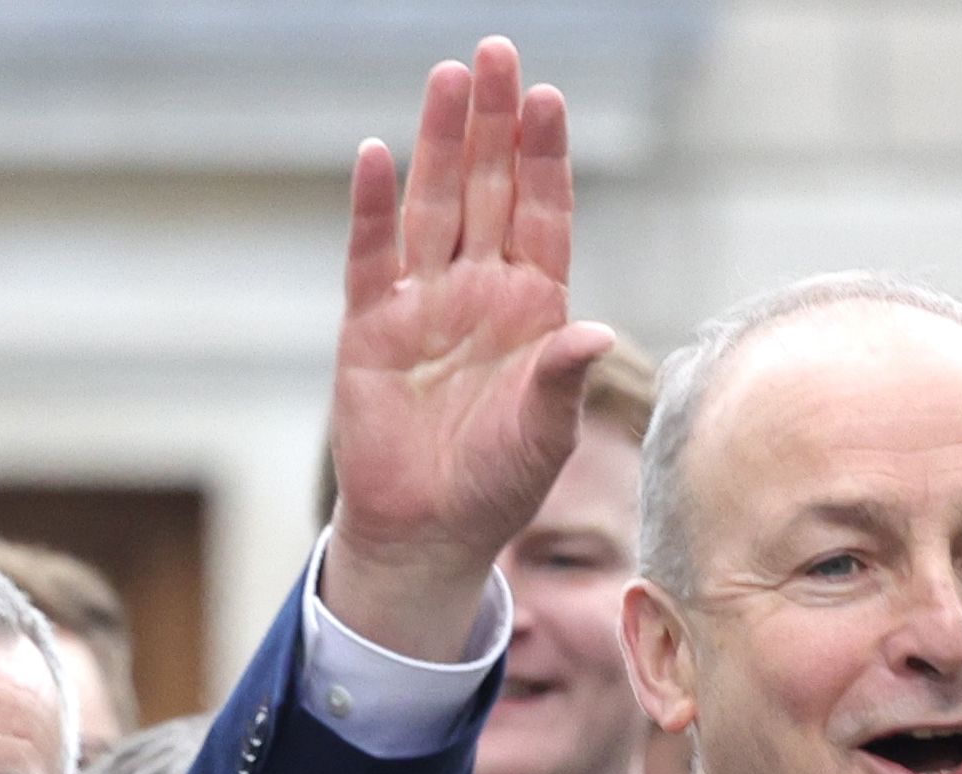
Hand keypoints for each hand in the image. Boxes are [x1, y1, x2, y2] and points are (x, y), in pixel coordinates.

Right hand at [324, 38, 618, 660]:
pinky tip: (377, 156)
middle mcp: (479, 290)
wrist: (429, 532)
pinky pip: (371, 254)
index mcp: (534, 307)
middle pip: (489, 188)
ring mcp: (423, 301)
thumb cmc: (499, 484)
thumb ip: (561, 380)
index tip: (547, 99)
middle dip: (493, 122)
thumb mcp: (542, 435)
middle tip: (495, 54)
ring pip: (435, 204)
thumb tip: (590, 333)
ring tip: (448, 77)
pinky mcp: (370, 324)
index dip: (545, 157)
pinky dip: (373, 207)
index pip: (543, 213)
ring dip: (440, 143)